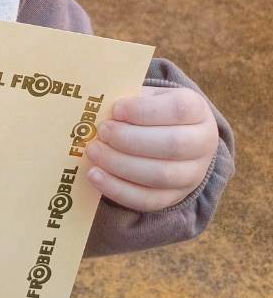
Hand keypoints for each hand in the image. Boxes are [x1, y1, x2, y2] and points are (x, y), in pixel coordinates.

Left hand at [85, 87, 218, 211]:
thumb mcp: (148, 97)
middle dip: (130, 139)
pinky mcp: (175, 197)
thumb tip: (100, 110)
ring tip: (93, 151)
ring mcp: (193, 174)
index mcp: (197, 110)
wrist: (176, 137)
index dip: (144, 110)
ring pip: (160, 176)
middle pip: (172, 145)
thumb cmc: (153, 112)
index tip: (116, 109)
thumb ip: (130, 100)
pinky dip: (117, 189)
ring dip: (120, 165)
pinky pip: (148, 200)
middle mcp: (203, 143)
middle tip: (102, 132)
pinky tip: (95, 175)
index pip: (178, 109)